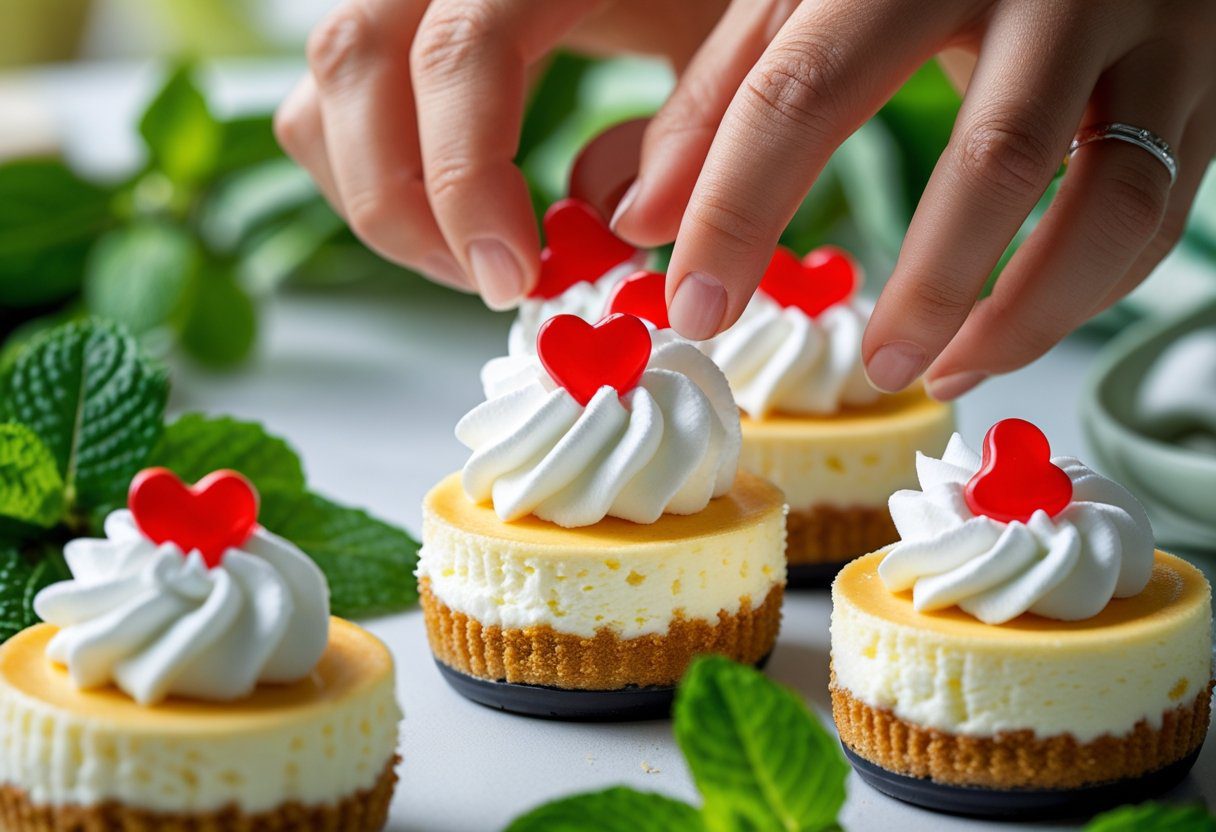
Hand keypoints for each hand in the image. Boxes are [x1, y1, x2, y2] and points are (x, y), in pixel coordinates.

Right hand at [274, 0, 726, 307]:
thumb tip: (626, 228)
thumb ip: (701, 126)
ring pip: (333, 75)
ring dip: (377, 191)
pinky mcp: (410, 20)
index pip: (460, 51)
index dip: (466, 176)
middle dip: (402, 201)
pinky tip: (451, 222)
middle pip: (358, 58)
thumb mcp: (747, 40)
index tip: (514, 278)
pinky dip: (369, 168)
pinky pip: (338, 88)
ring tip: (472, 262)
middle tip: (489, 283)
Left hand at [610, 0, 1215, 397]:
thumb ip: (725, 90)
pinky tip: (1005, 334)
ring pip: (1111, 199)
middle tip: (866, 366)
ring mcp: (1146, 30)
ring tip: (942, 372)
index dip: (739, 212)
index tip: (695, 310)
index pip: (805, 89)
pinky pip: (1160, 211)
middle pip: (997, 154)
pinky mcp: (1202, 84)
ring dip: (1025, 311)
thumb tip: (645, 218)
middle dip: (926, 283)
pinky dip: (1085, 294)